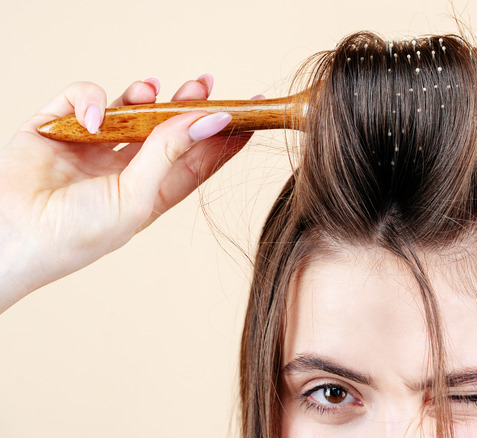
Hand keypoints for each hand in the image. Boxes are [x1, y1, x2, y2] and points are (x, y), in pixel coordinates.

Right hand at [0, 75, 256, 313]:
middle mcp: (126, 167)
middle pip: (166, 128)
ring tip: (152, 90)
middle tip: (205, 83)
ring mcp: (92, 146)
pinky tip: (95, 116)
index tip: (250, 112)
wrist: (12, 237)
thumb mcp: (136, 197)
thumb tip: (213, 119)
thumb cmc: (77, 233)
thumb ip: (171, 154)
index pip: (197, 159)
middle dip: (186, 104)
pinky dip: (91, 98)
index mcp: (151, 191)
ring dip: (144, 95)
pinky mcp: (58, 127)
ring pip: (128, 108)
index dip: (223, 136)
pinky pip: (83, 98)